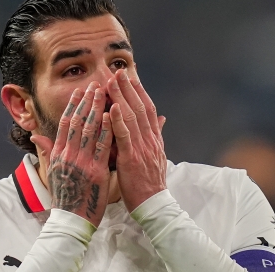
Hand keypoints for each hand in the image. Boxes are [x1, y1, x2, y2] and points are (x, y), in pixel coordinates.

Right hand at [32, 82, 113, 226]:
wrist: (71, 220)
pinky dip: (107, 129)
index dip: (73, 105)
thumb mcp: (52, 172)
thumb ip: (47, 151)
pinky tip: (111, 115)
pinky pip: (103, 146)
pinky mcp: (96, 171)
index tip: (79, 91)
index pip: (66, 124)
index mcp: (58, 154)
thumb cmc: (65, 197)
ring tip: (104, 92)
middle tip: (95, 84)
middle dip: (87, 101)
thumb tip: (36, 135)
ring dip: (97, 108)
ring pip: (90, 129)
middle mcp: (68, 154)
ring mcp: (82, 162)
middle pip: (78, 121)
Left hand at [107, 71, 166, 211]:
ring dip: (122, 97)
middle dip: (129, 88)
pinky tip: (113, 107)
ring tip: (112, 81)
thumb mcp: (157, 155)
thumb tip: (162, 118)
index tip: (131, 77)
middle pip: (140, 107)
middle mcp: (150, 139)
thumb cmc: (150, 182)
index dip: (139, 92)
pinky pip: (125, 136)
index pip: (148, 109)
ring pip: (132, 117)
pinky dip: (119, 120)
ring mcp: (142, 148)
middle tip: (118, 71)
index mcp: (154, 138)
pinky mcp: (132, 158)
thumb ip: (156, 135)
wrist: (153, 204)